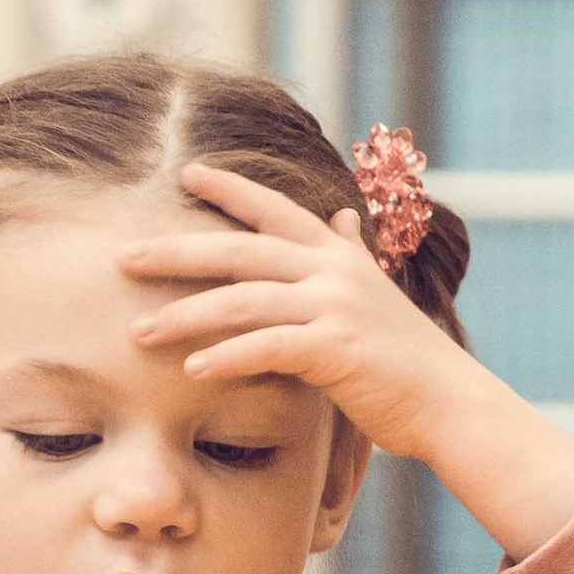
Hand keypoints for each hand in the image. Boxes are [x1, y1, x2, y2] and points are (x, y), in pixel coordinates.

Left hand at [119, 163, 483, 462]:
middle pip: (239, 249)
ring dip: (184, 316)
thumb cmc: (405, 360)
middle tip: (124, 257)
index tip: (187, 172)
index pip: (276, 210)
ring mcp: (334, 306)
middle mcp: (333, 270)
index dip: (231, 189)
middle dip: (176, 252)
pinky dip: (226, 357)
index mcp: (338, 256)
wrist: (449, 401)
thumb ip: (350, 257)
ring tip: (139, 332)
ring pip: (242, 300)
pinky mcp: (334, 348)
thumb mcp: (376, 295)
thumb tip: (341, 220)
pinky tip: (192, 369)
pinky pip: (266, 347)